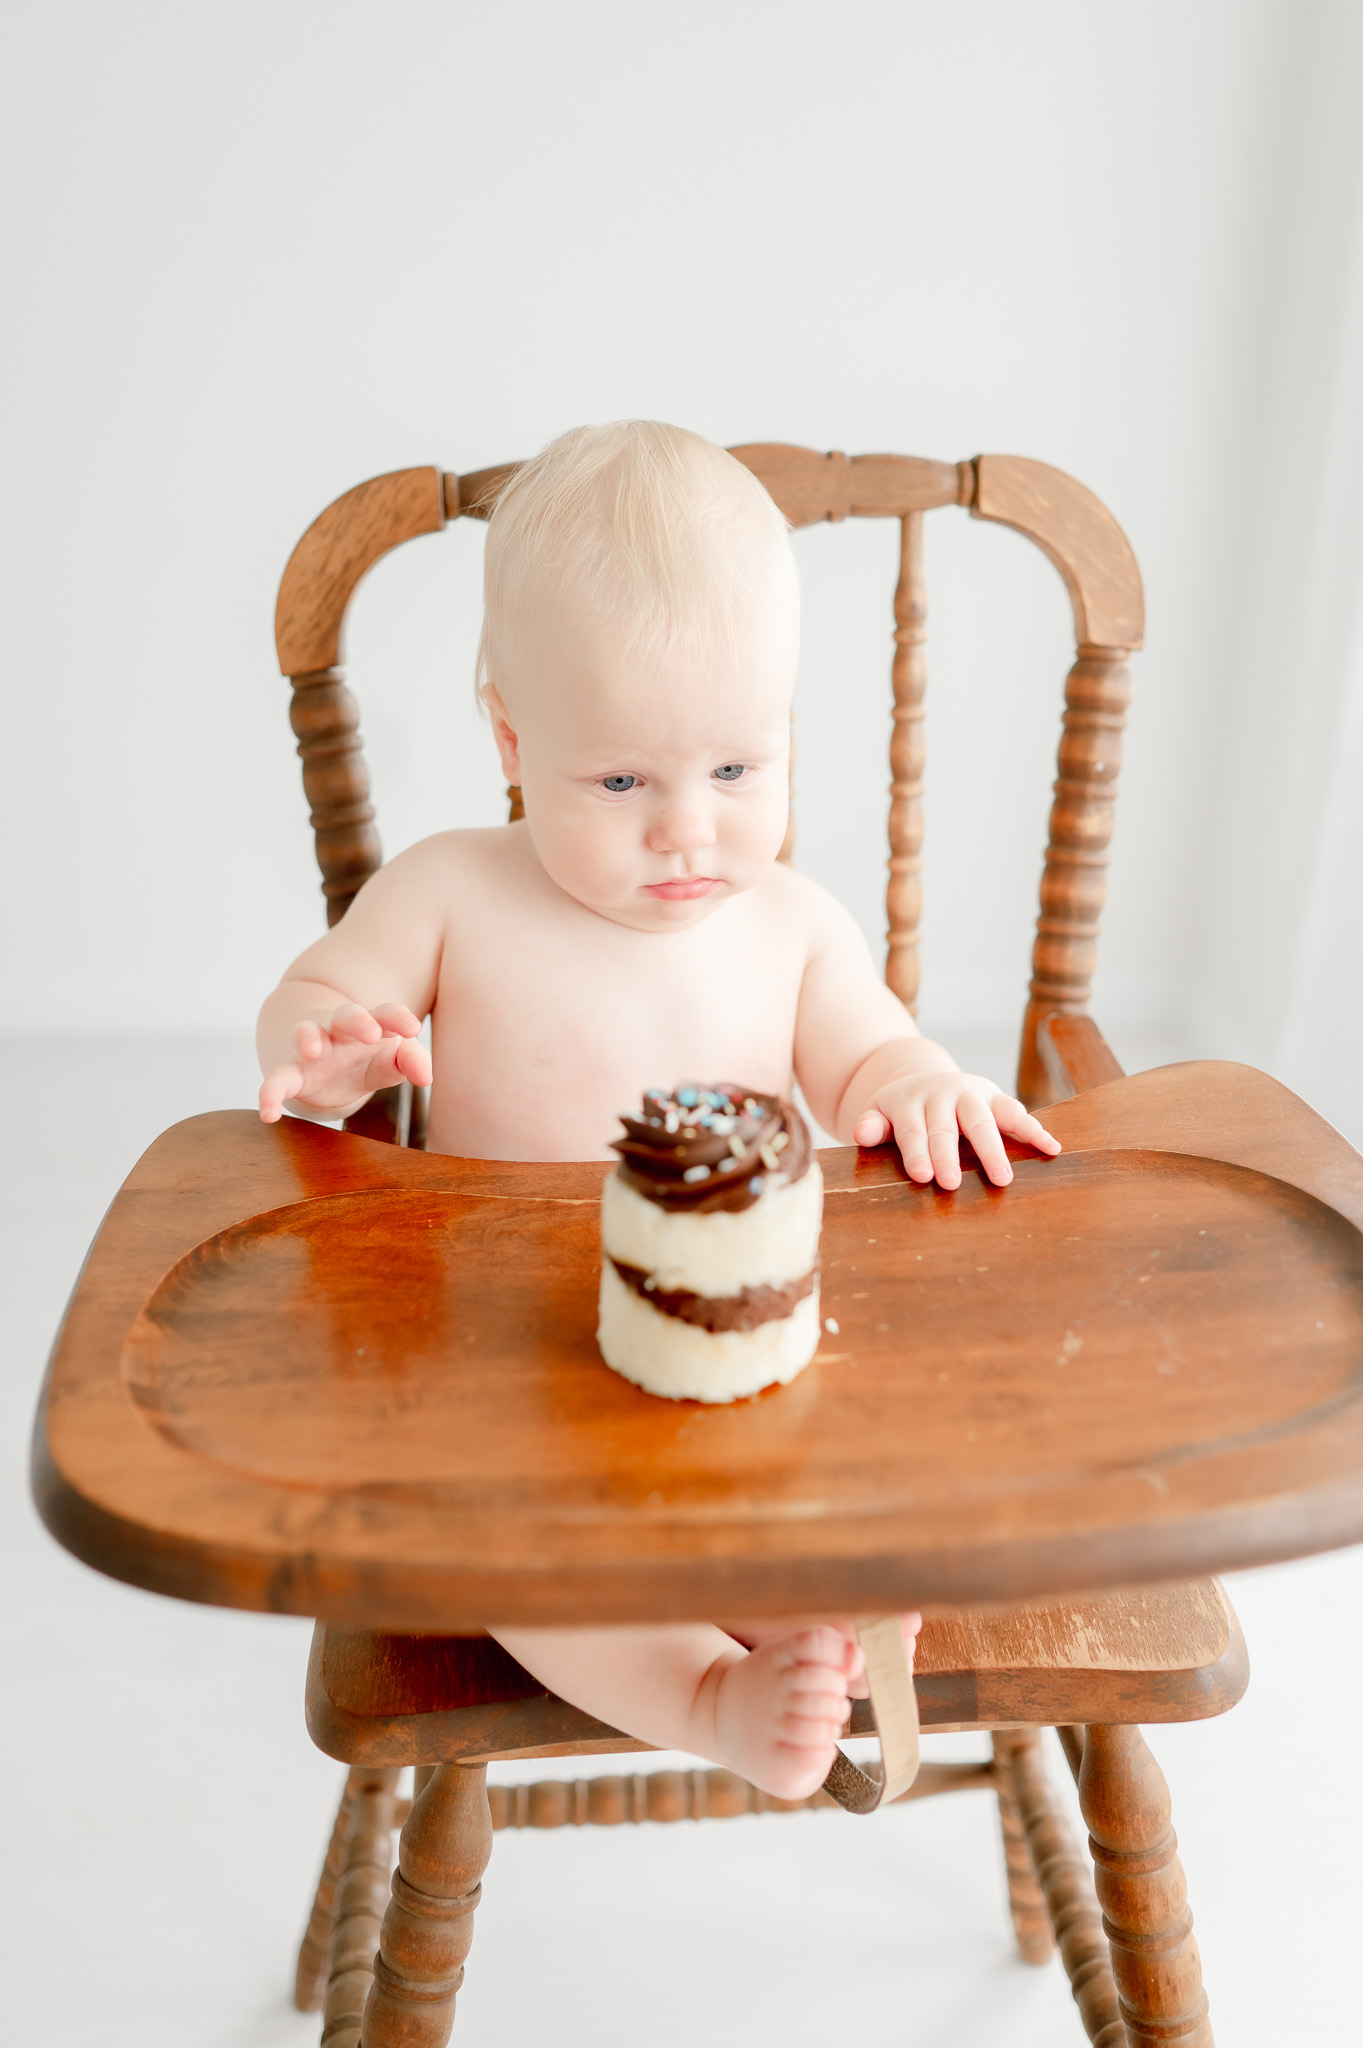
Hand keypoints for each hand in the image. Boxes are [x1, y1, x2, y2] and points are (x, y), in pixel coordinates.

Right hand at [258, 1003, 431, 1123]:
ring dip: (307, 1038)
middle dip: (357, 1021)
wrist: (323, 1058)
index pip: (385, 1014)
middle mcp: (339, 1032)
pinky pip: (276, 1080)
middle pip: (346, 1016)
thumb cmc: (365, 1053)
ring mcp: (313, 1049)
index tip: (412, 1027)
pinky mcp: (293, 1073)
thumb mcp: (392, 1059)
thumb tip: (426, 1077)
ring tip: (311, 1049)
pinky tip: (269, 1115)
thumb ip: (410, 1061)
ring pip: (305, 1034)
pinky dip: (269, 1094)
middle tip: (371, 1032)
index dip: (398, 1018)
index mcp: (370, 1025)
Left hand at [852, 1072, 1059, 1188]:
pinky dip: (1035, 1130)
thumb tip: (861, 1132)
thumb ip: (872, 1124)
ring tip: (1003, 1179)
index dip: (916, 1153)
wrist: (921, 1079)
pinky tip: (1052, 1148)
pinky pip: (1017, 1112)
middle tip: (950, 1185)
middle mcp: (943, 1094)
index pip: (913, 1129)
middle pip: (946, 1128)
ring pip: (983, 1121)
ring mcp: (972, 1094)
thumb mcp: (879, 1112)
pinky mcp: (996, 1097)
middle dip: (948, 1156)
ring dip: (993, 1150)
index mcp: (911, 1100)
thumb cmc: (900, 1109)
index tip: (921, 1176)